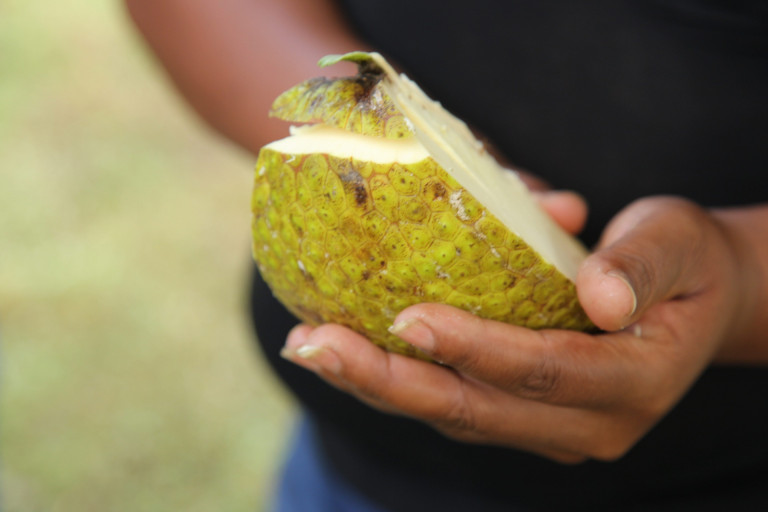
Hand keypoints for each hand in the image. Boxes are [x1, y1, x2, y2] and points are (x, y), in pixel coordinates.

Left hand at [282, 196, 765, 462]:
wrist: (695, 300)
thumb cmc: (684, 261)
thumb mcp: (678, 241)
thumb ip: (641, 263)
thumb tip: (597, 292)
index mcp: (634, 383)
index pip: (542, 371)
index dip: (475, 348)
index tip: (408, 316)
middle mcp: (589, 424)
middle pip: (477, 411)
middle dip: (391, 381)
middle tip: (315, 346)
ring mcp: (552, 430)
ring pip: (455, 419)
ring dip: (379, 387)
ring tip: (309, 349)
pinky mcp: (524, 420)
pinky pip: (455, 408)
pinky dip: (400, 384)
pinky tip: (348, 355)